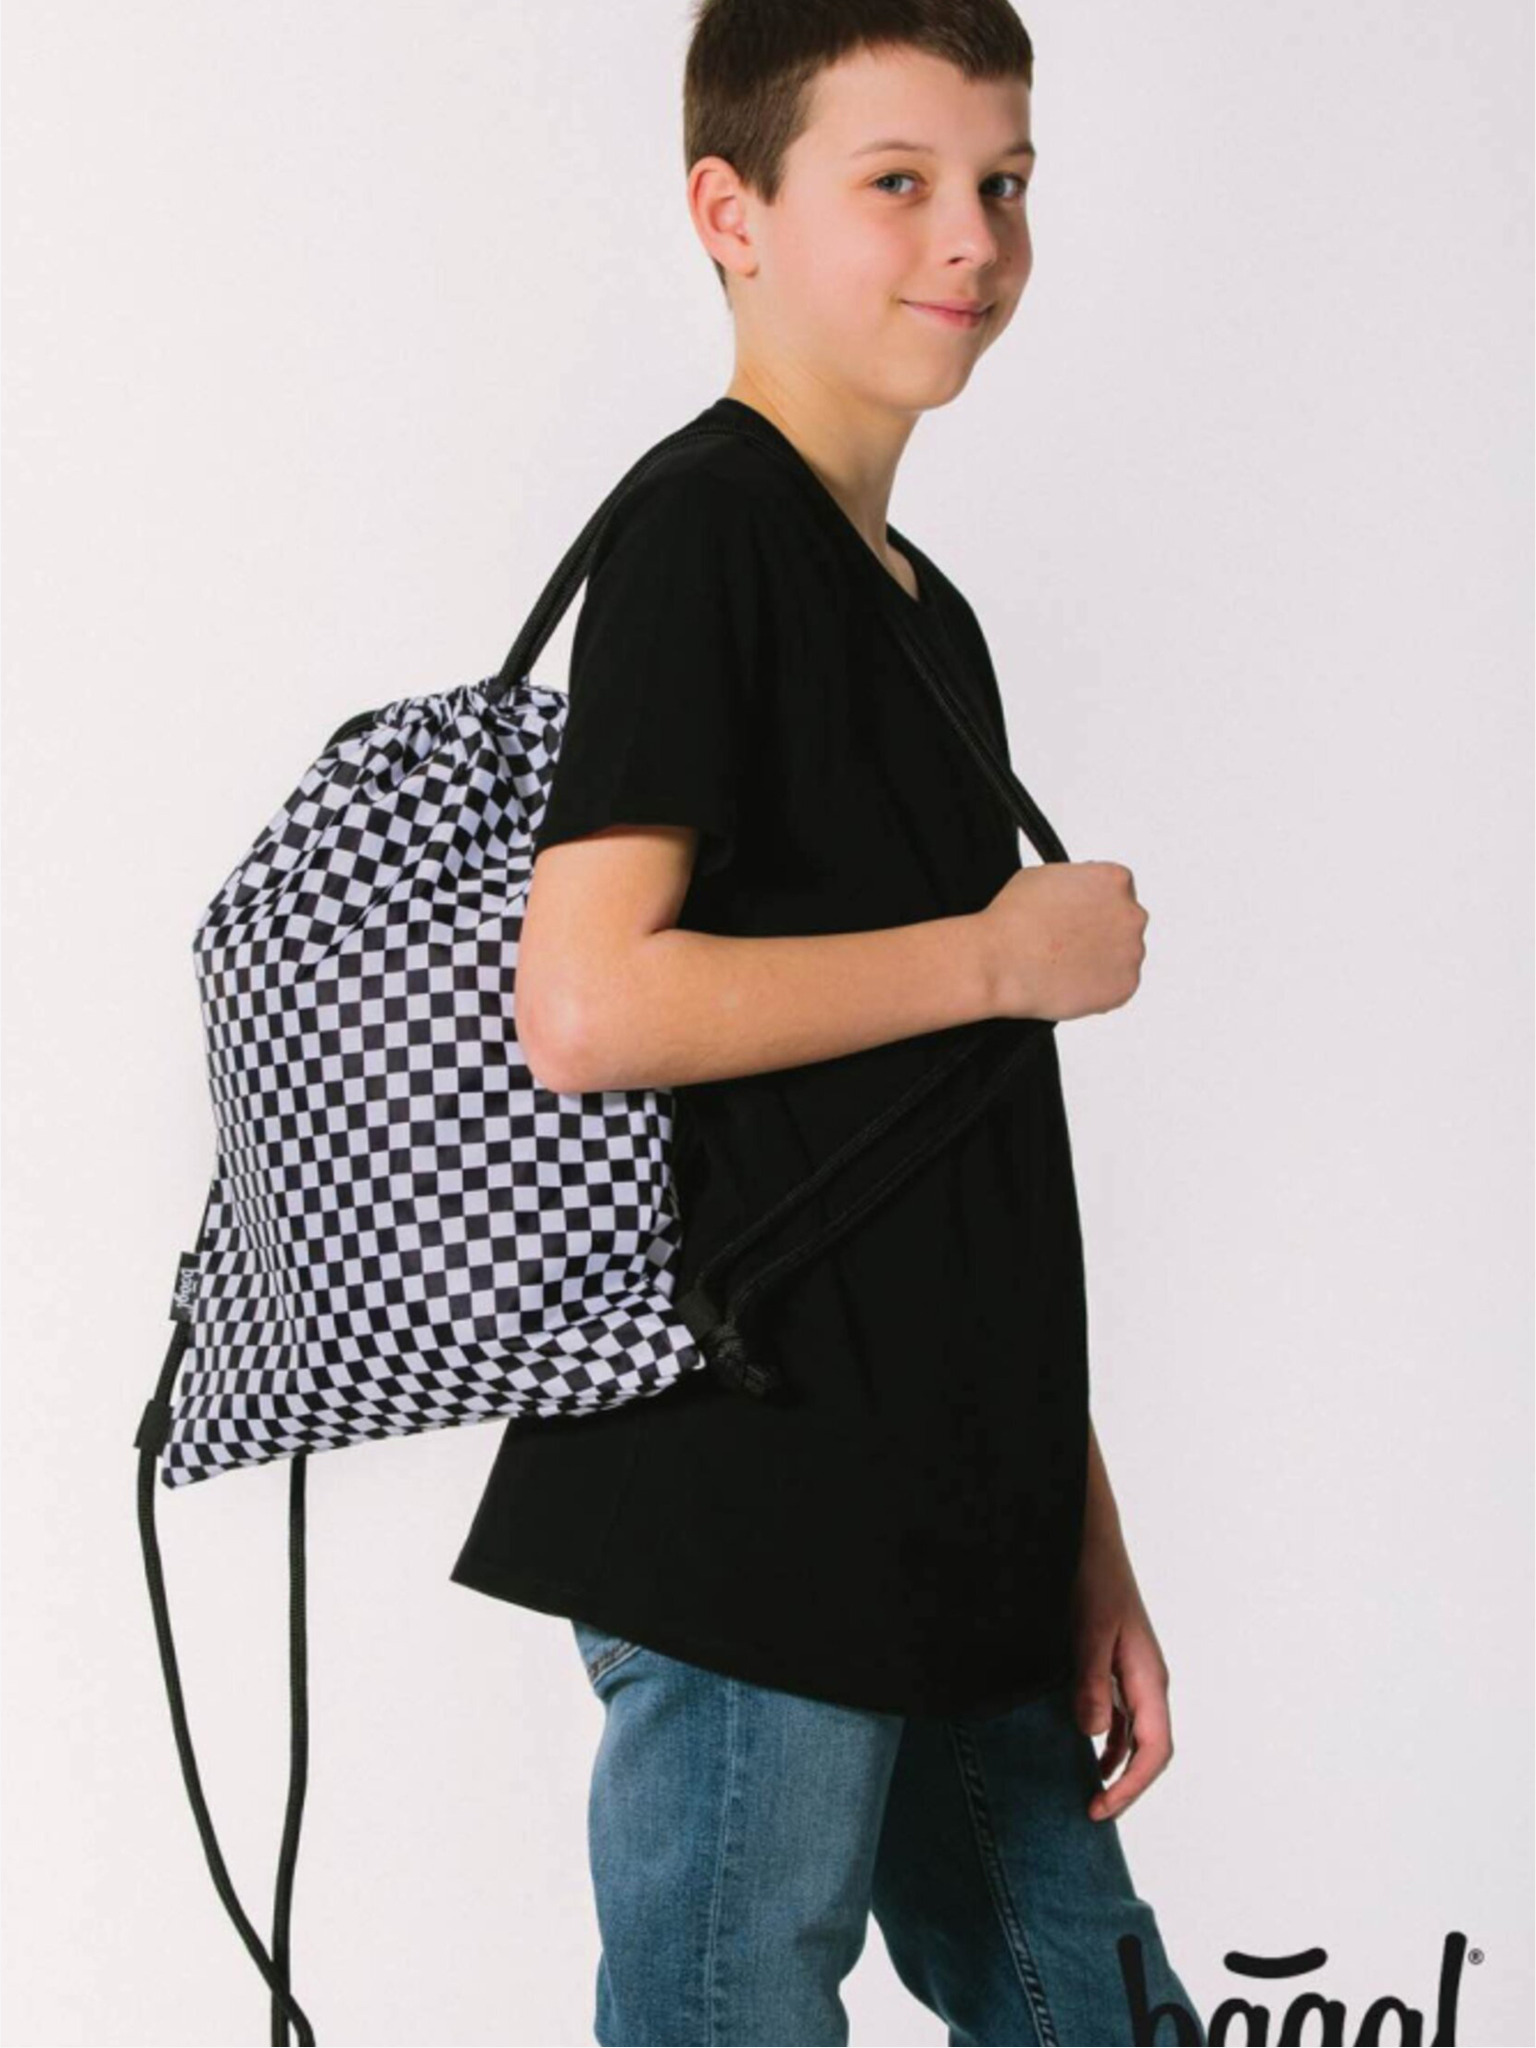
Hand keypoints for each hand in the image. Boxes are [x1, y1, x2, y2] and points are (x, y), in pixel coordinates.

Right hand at [979, 861, 1147, 1022]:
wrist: (999, 961)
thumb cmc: (1013, 919)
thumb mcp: (1044, 875)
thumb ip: (1075, 881)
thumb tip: (1077, 893)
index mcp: (1115, 880)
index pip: (1118, 891)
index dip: (1093, 906)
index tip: (1077, 918)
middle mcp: (1132, 914)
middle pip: (1124, 924)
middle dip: (1102, 933)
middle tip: (1069, 944)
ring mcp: (1132, 952)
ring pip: (1122, 957)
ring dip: (1100, 961)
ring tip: (1063, 965)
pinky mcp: (1125, 986)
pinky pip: (1116, 987)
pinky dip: (1097, 988)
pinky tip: (1069, 982)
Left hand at [1069, 1521, 1175, 1821]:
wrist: (1090, 1540)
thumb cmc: (1092, 1581)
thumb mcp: (1087, 1633)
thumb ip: (1091, 1683)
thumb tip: (1091, 1736)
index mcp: (1149, 1678)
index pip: (1154, 1750)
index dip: (1131, 1786)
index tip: (1100, 1808)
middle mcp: (1149, 1681)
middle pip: (1150, 1750)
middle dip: (1126, 1785)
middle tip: (1091, 1811)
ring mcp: (1136, 1673)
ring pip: (1136, 1735)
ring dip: (1116, 1766)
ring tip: (1087, 1791)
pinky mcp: (1119, 1665)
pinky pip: (1121, 1716)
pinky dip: (1107, 1740)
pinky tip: (1085, 1751)